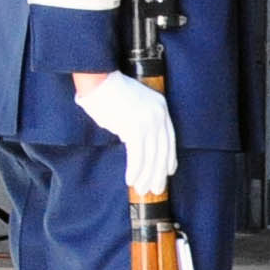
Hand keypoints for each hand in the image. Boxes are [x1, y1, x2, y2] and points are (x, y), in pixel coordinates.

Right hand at [74, 72, 177, 196]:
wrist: (99, 80)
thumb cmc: (110, 94)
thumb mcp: (134, 107)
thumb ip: (140, 125)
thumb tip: (139, 147)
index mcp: (162, 108)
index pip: (170, 139)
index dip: (169, 158)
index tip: (169, 172)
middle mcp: (159, 116)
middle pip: (162, 150)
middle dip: (159, 172)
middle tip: (156, 189)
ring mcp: (148, 122)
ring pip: (151, 155)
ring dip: (146, 175)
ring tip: (142, 189)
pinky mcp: (134, 127)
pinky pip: (137, 155)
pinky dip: (134, 169)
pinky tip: (131, 180)